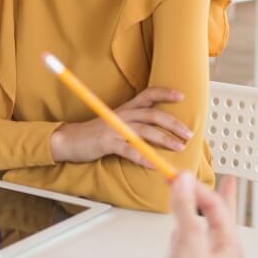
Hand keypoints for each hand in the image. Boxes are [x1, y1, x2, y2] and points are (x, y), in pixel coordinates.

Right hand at [50, 87, 191, 164]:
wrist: (69, 140)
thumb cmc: (95, 133)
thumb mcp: (117, 121)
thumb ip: (135, 122)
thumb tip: (158, 128)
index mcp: (126, 108)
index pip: (148, 94)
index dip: (165, 93)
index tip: (182, 96)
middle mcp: (123, 115)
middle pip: (153, 115)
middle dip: (173, 123)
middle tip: (188, 133)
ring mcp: (115, 128)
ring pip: (145, 132)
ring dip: (165, 140)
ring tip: (179, 147)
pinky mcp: (108, 143)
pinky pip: (130, 151)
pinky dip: (144, 157)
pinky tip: (155, 164)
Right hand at [159, 173, 241, 257]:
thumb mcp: (189, 241)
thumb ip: (185, 209)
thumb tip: (184, 183)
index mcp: (229, 246)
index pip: (217, 208)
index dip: (199, 189)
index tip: (182, 177)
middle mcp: (220, 253)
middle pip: (220, 217)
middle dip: (218, 198)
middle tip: (230, 182)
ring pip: (203, 228)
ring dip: (197, 214)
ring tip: (200, 201)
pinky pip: (188, 243)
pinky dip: (182, 233)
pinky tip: (177, 232)